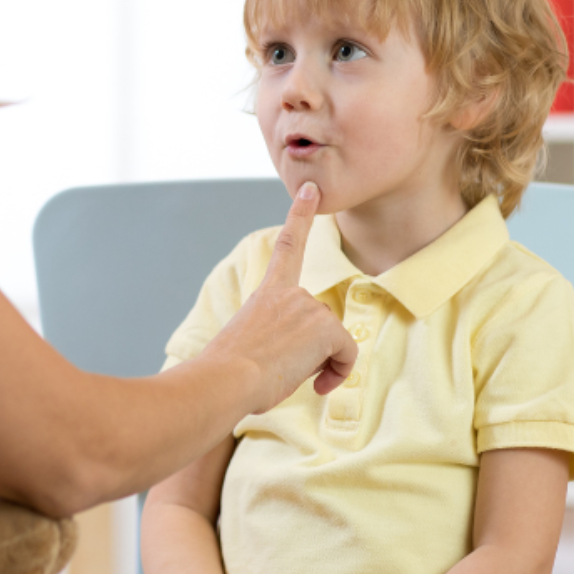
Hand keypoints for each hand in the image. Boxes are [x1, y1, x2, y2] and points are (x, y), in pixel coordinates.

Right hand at [203, 183, 356, 412]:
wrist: (225, 379)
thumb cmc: (228, 373)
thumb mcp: (250, 345)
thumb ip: (277, 338)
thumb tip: (299, 355)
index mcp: (267, 293)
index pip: (288, 246)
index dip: (300, 215)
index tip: (311, 189)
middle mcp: (290, 293)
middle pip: (321, 324)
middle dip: (313, 352)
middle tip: (282, 369)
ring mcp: (308, 307)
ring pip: (333, 342)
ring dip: (319, 365)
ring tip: (286, 374)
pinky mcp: (325, 326)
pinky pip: (347, 355)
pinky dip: (338, 373)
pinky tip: (316, 384)